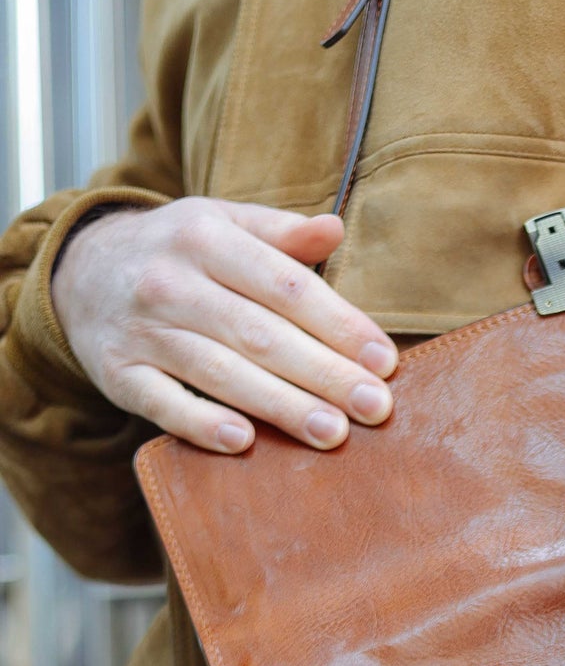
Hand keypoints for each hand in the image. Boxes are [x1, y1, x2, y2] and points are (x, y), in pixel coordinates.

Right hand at [51, 198, 397, 453]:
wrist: (80, 271)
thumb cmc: (176, 252)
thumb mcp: (221, 223)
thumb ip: (279, 232)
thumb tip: (334, 228)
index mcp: (206, 237)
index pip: (285, 285)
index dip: (339, 324)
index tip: (383, 361)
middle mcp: (172, 282)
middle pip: (260, 333)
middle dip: (323, 373)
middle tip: (374, 408)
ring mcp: (143, 331)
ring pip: (220, 372)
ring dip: (279, 405)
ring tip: (332, 433)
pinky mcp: (119, 375)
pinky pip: (163, 404)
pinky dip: (200, 424)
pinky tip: (243, 442)